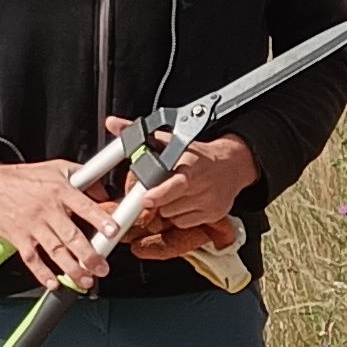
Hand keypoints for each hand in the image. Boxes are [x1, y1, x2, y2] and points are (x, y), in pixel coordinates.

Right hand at [0, 154, 125, 292]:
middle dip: (89, 255)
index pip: (84, 206)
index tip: (113, 232)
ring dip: (71, 268)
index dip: (99, 219)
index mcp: (60, 191)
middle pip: (71, 235)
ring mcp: (32, 225)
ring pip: (54, 250)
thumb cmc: (24, 178)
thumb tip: (104, 193)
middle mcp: (47, 209)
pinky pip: (31, 258)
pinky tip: (53, 283)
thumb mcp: (57, 168)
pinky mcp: (18, 238)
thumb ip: (84, 177)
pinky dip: (41, 273)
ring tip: (85, 281)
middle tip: (102, 268)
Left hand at [113, 125, 255, 261]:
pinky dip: (180, 215)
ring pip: (172, 215)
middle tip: (163, 186)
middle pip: (167, 204)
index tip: (146, 199)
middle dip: (158, 198)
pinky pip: (183, 223)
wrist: (233, 165)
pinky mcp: (213, 214)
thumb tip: (113, 124)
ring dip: (168, 207)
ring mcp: (209, 202)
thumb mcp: (171, 140)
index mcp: (190, 164)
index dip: (159, 193)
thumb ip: (139, 135)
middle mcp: (202, 184)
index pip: (176, 183)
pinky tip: (186, 202)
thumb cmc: (198, 154)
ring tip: (177, 193)